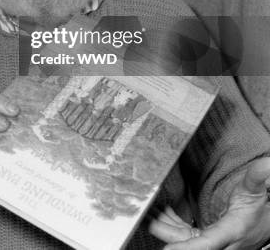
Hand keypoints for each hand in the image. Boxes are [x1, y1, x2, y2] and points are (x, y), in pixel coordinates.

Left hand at [149, 157, 269, 248]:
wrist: (265, 225)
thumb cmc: (258, 209)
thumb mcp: (256, 190)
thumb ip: (257, 176)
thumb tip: (267, 163)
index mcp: (231, 231)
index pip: (208, 243)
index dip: (187, 248)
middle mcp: (220, 242)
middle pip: (187, 243)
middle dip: (164, 232)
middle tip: (145, 217)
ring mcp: (211, 243)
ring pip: (182, 239)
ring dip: (163, 226)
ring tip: (147, 210)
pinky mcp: (204, 240)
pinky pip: (183, 234)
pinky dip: (170, 223)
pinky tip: (161, 211)